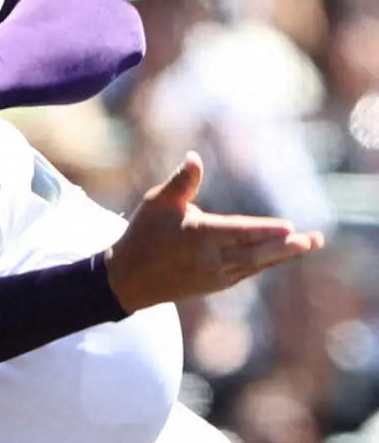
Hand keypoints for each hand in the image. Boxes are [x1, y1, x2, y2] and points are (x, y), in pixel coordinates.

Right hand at [104, 152, 324, 312]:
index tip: (289, 226)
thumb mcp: (157, 203)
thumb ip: (181, 182)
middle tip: (313, 239)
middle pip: (255, 253)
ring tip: (309, 244)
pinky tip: (280, 255)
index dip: (264, 230)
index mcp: (197, 236)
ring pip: (255, 265)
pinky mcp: (214, 285)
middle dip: (286, 247)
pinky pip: (246, 272)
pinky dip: (265, 264)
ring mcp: (214, 276)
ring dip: (282, 255)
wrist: (129, 280)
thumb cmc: (143, 235)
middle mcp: (210, 259)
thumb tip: (194, 157)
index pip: (238, 232)